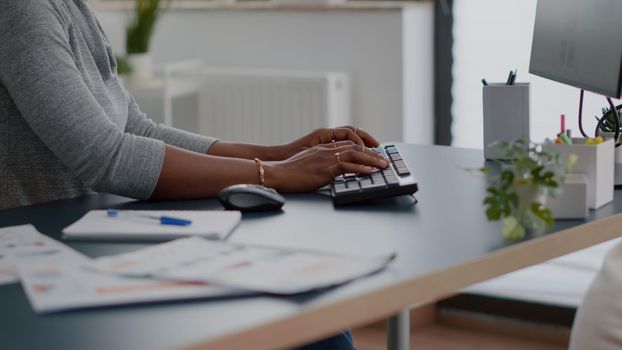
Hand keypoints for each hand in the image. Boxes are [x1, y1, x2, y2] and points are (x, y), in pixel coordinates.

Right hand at [264, 142, 388, 192]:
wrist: (278, 173)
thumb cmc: (289, 171)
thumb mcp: (307, 163)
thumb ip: (320, 163)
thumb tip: (330, 170)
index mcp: (322, 147)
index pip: (348, 143)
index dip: (363, 147)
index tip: (373, 153)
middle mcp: (326, 150)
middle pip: (355, 147)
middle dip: (372, 153)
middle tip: (384, 160)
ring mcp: (326, 158)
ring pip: (354, 154)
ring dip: (371, 159)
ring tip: (382, 165)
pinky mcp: (324, 169)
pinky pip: (346, 166)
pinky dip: (359, 168)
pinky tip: (368, 171)